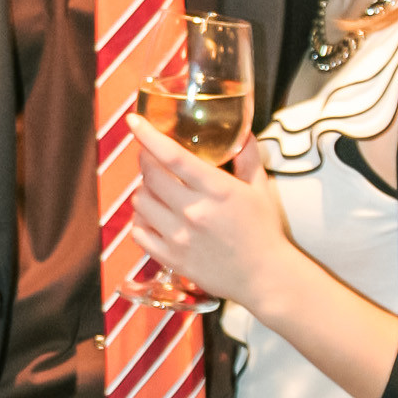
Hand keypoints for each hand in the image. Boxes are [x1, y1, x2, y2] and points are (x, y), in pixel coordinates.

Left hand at [128, 118, 290, 308]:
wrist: (264, 277)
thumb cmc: (263, 232)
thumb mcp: (260, 189)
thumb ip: (247, 157)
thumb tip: (242, 130)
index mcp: (217, 190)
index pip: (173, 156)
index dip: (148, 135)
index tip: (134, 121)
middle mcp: (194, 212)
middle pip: (150, 176)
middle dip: (145, 159)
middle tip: (150, 157)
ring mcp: (179, 237)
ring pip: (140, 202)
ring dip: (142, 190)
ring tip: (155, 188)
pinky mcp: (171, 258)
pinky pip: (139, 232)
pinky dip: (140, 219)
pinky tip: (152, 216)